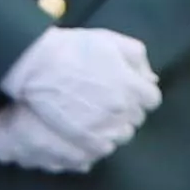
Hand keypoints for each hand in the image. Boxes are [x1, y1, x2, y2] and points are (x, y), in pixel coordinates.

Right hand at [0, 24, 159, 171]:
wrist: (38, 64)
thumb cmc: (73, 48)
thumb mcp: (111, 41)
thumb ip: (137, 58)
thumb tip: (151, 79)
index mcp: (133, 85)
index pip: (151, 99)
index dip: (139, 93)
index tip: (126, 89)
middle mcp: (123, 109)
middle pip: (137, 118)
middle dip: (127, 109)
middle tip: (107, 99)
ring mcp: (105, 126)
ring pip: (122, 135)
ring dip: (114, 126)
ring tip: (96, 114)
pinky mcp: (87, 139)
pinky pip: (105, 148)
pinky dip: (100, 139)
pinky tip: (87, 126)